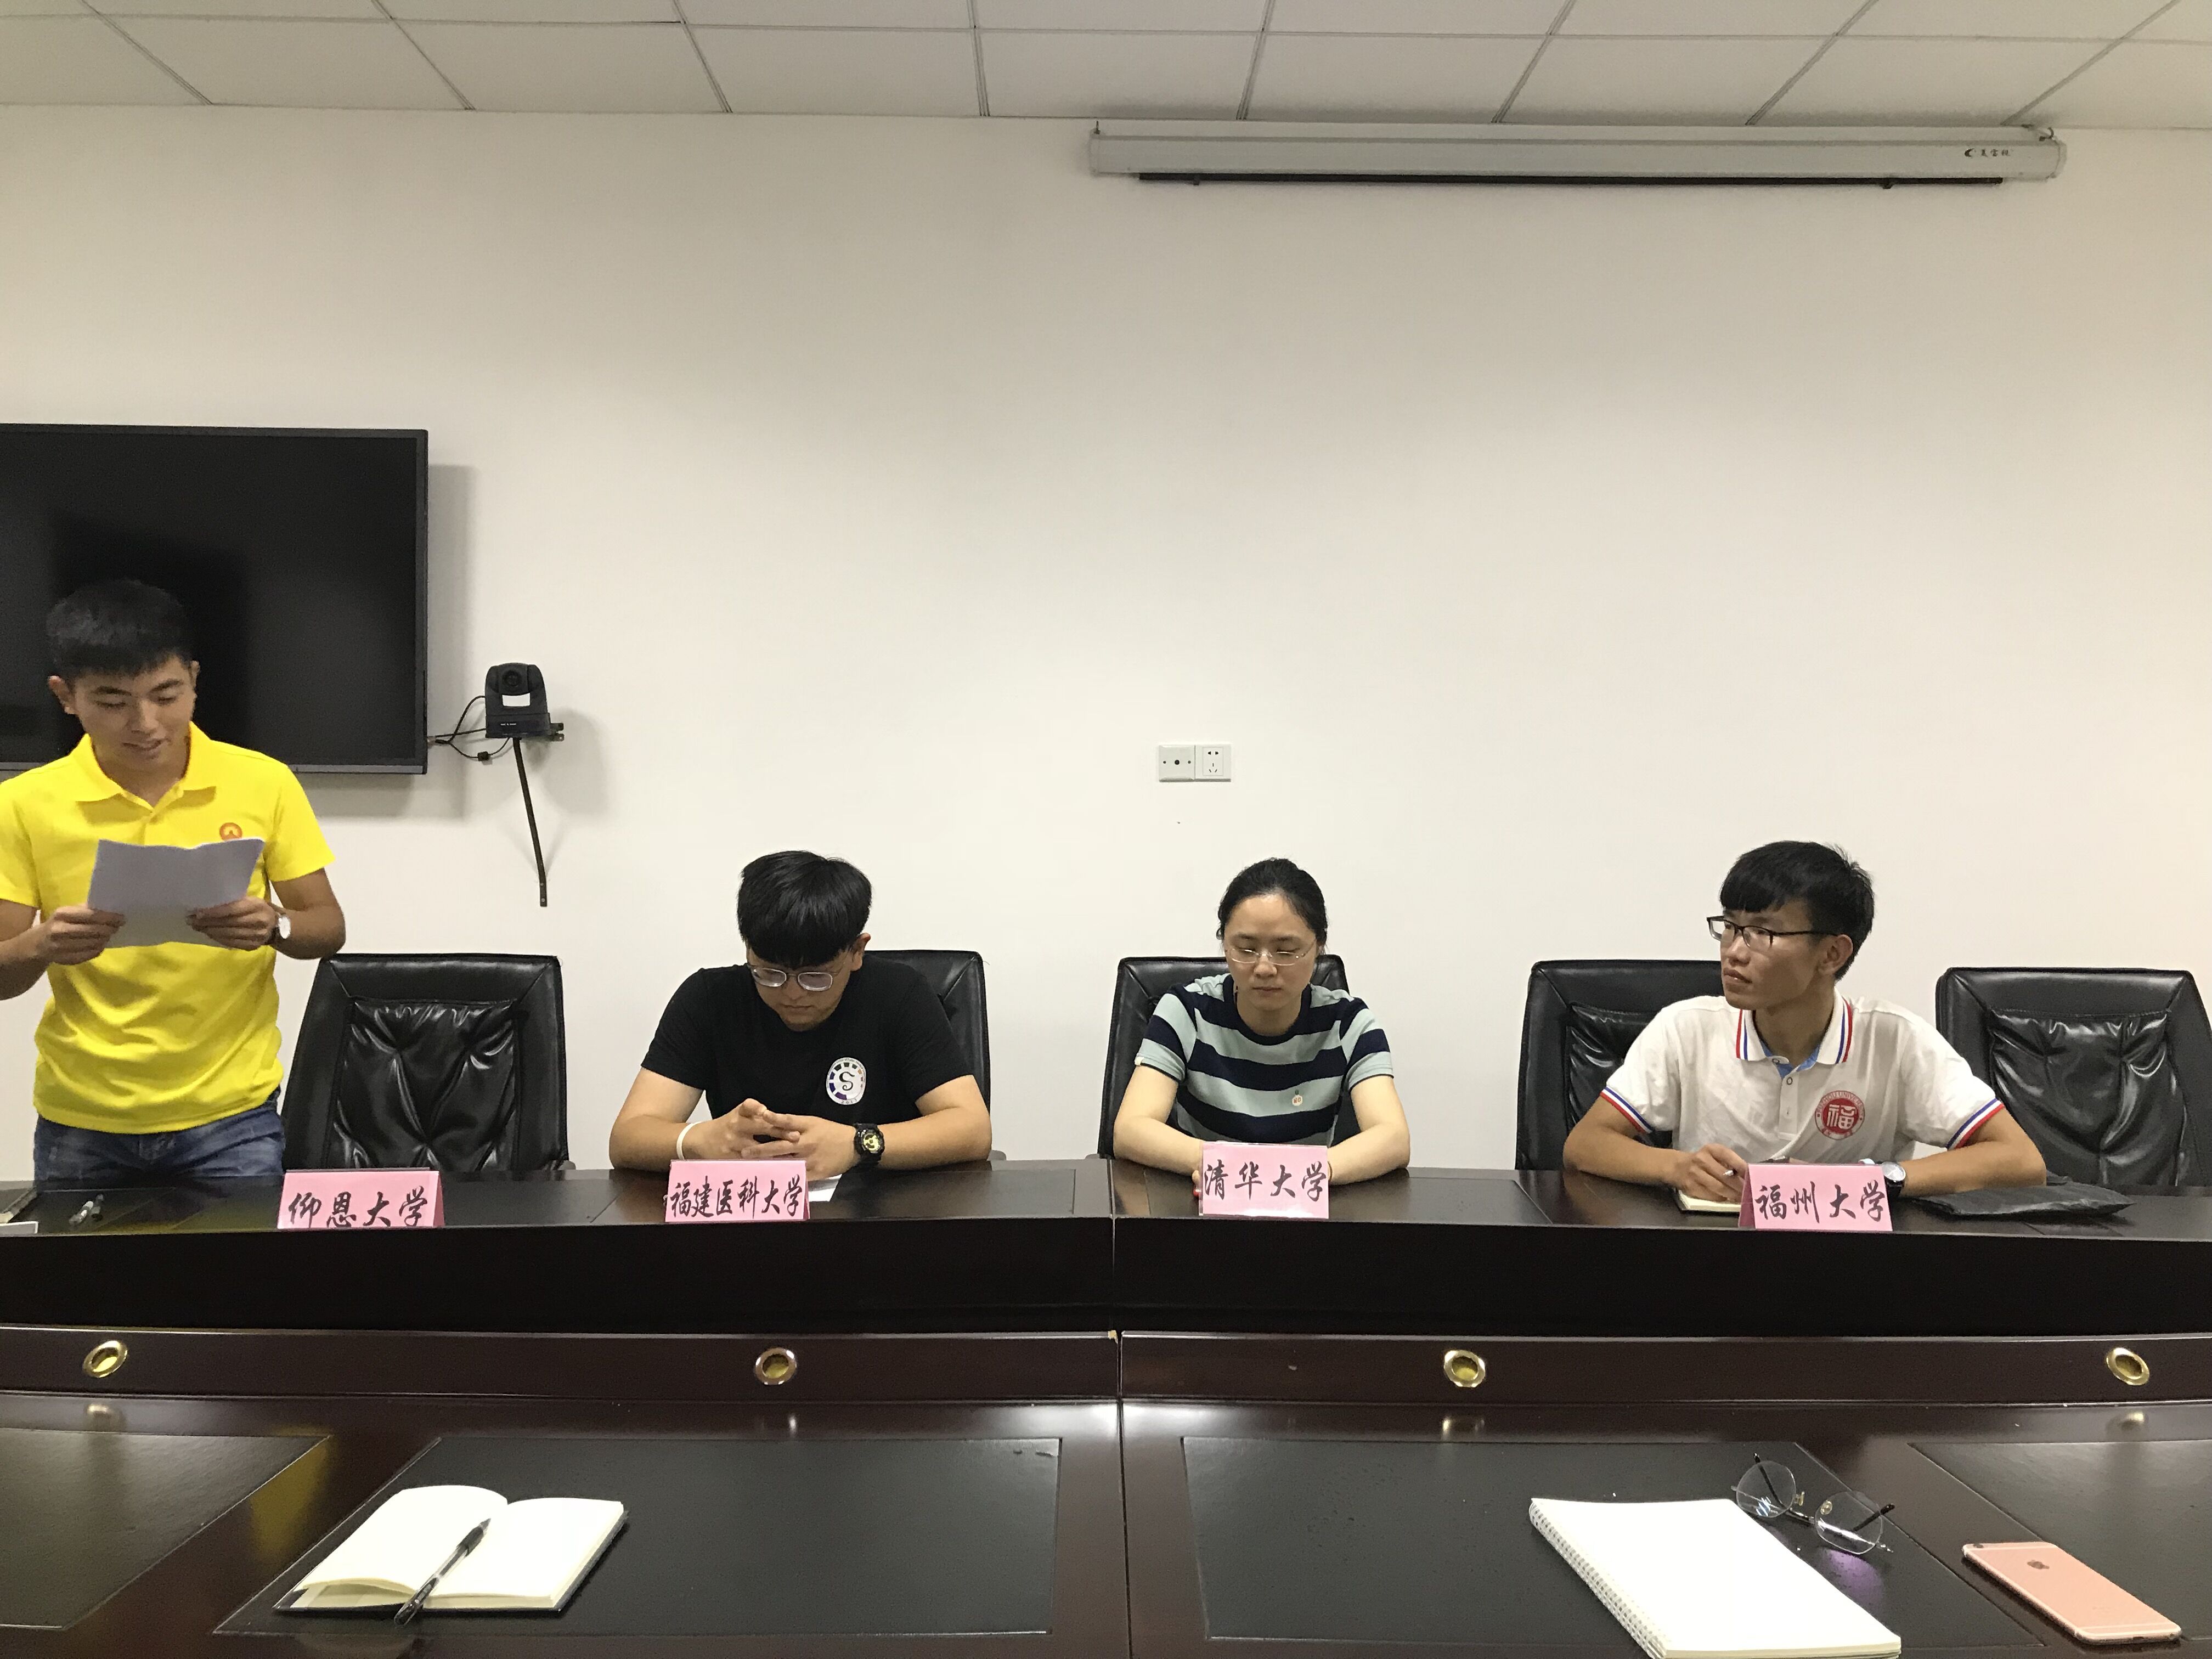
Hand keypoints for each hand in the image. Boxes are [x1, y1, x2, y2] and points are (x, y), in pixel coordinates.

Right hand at [34, 906, 123, 966]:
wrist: (38, 943)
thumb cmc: (59, 923)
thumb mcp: (68, 912)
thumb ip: (86, 909)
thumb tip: (111, 909)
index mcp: (62, 914)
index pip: (91, 915)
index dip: (109, 918)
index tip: (122, 919)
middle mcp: (59, 930)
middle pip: (92, 931)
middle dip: (108, 929)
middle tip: (117, 928)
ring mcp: (60, 946)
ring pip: (91, 944)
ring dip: (104, 939)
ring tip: (109, 935)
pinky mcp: (63, 959)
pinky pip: (87, 955)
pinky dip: (97, 950)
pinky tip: (100, 945)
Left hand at [189, 897, 280, 950]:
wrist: (276, 926)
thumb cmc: (258, 909)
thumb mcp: (250, 900)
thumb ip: (234, 902)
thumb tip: (208, 905)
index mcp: (257, 906)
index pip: (232, 909)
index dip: (214, 912)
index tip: (197, 913)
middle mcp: (258, 921)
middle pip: (228, 923)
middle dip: (207, 922)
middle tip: (191, 921)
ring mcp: (256, 936)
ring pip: (228, 934)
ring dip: (210, 931)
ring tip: (197, 927)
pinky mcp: (252, 946)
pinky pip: (231, 943)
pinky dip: (218, 938)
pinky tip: (209, 933)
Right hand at [672, 1102, 781, 1160]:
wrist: (698, 1140)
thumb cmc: (724, 1126)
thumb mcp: (736, 1114)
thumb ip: (753, 1113)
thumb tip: (778, 1117)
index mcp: (738, 1114)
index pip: (747, 1107)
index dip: (756, 1108)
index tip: (766, 1111)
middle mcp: (735, 1127)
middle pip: (758, 1128)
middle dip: (778, 1132)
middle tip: (795, 1137)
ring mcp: (732, 1144)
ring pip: (756, 1149)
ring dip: (773, 1152)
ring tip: (791, 1155)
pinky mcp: (729, 1159)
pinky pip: (748, 1163)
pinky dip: (762, 1165)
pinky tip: (776, 1169)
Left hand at [743, 1110, 858, 1181]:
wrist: (855, 1146)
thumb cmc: (832, 1132)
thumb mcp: (815, 1122)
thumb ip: (795, 1124)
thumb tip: (773, 1123)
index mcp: (808, 1126)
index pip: (788, 1121)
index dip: (774, 1118)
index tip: (761, 1116)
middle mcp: (808, 1142)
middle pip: (781, 1145)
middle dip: (761, 1149)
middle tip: (744, 1152)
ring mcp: (811, 1158)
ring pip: (786, 1162)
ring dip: (768, 1165)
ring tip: (752, 1167)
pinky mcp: (815, 1172)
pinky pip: (796, 1176)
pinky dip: (783, 1177)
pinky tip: (771, 1180)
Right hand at [1671, 1143, 1748, 1202]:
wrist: (1677, 1166)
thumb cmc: (1702, 1161)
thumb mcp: (1714, 1155)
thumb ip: (1729, 1162)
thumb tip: (1748, 1176)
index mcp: (1710, 1149)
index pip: (1729, 1156)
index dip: (1742, 1167)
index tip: (1752, 1176)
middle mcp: (1702, 1160)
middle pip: (1726, 1175)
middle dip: (1740, 1186)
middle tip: (1750, 1192)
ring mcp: (1695, 1175)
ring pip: (1719, 1188)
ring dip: (1733, 1194)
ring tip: (1742, 1198)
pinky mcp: (1692, 1187)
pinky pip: (1711, 1195)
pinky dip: (1722, 1198)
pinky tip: (1728, 1198)